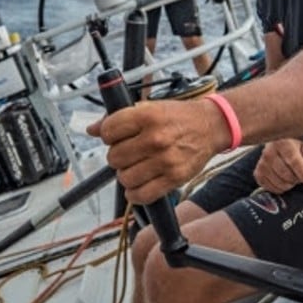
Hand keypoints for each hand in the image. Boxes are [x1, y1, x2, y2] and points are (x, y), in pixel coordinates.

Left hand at [87, 100, 221, 204]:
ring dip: (126, 174)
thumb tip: (92, 129)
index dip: (108, 135)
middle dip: (117, 156)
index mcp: (147, 116)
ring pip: (124, 178)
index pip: (108, 132)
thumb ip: (119, 118)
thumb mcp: (149, 107)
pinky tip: (138, 184)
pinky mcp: (174, 178)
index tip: (115, 136)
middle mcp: (156, 138)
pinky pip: (142, 195)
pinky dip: (135, 194)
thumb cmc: (179, 117)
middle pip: (114, 157)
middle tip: (128, 152)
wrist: (211, 126)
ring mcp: (165, 160)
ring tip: (135, 167)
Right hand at [253, 138, 302, 192]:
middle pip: (287, 175)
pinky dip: (281, 188)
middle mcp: (269, 152)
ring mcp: (262, 164)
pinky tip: (284, 180)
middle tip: (301, 176)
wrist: (278, 145)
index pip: (294, 161)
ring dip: (290, 184)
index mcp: (283, 143)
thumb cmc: (295, 148)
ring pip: (280, 183)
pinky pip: (272, 188)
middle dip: (297, 179)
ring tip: (292, 177)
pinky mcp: (258, 174)